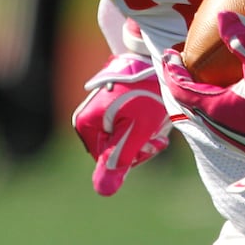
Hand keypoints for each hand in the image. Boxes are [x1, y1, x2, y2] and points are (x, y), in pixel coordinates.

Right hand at [72, 54, 171, 195]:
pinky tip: (156, 109)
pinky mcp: (113, 98)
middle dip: (140, 143)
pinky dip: (145, 119)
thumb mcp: (137, 130)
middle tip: (159, 131)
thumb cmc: (149, 91)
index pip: (107, 160)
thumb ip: (120, 160)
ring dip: (146, 132)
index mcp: (85, 124)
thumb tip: (103, 191)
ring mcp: (99, 105)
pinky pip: (127, 120)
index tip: (152, 143)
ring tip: (159, 115)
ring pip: (124, 135)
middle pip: (115, 148)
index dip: (133, 157)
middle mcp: (87, 115)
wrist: (157, 53)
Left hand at [162, 11, 244, 173]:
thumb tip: (224, 14)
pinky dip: (211, 106)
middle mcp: (218, 127)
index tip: (169, 55)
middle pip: (187, 104)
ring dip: (195, 96)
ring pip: (202, 116)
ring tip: (199, 80)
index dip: (172, 72)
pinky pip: (216, 122)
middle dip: (180, 83)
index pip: (181, 89)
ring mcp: (231, 138)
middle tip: (179, 66)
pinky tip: (228, 97)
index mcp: (216, 108)